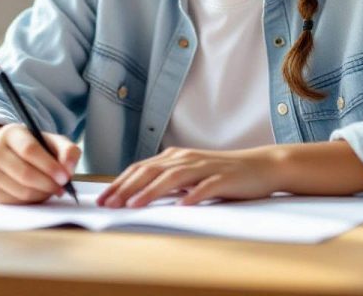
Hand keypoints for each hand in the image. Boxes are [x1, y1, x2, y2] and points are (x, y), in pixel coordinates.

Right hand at [0, 123, 81, 204]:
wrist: (8, 153)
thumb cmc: (35, 146)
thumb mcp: (52, 141)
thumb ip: (67, 151)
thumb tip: (68, 170)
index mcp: (10, 133)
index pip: (29, 150)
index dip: (49, 166)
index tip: (65, 177)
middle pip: (24, 173)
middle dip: (48, 183)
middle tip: (63, 187)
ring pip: (21, 190)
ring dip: (43, 193)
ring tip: (53, 189)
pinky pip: (16, 201)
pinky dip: (33, 200)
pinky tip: (40, 192)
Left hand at [96, 146, 281, 208]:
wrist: (259, 166)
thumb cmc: (222, 173)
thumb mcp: (190, 174)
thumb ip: (167, 180)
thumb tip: (137, 193)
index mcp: (176, 157)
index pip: (141, 168)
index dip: (120, 183)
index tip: (103, 198)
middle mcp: (186, 158)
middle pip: (151, 171)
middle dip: (127, 188)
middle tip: (109, 204)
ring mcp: (204, 167)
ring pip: (173, 177)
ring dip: (152, 191)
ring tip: (135, 204)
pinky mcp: (223, 178)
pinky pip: (205, 187)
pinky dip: (192, 195)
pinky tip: (181, 205)